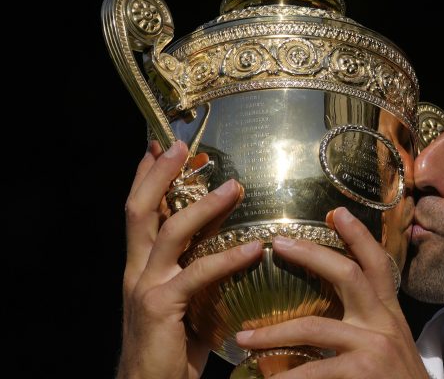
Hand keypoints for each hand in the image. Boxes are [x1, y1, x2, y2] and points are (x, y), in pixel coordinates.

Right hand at [117, 140, 262, 378]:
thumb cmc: (172, 348)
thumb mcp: (183, 302)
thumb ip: (197, 273)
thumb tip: (235, 247)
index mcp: (140, 266)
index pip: (140, 212)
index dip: (146, 177)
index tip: (159, 146)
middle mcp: (137, 270)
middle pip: (141, 210)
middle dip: (159, 175)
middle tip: (179, 146)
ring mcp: (146, 287)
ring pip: (171, 233)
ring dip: (204, 206)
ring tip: (235, 186)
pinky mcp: (162, 307)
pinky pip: (199, 274)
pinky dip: (229, 258)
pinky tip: (257, 248)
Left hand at [235, 207, 428, 377]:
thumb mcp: (390, 343)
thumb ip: (366, 323)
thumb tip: (326, 313)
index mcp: (388, 312)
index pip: (377, 263)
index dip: (358, 235)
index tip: (336, 211)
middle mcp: (384, 322)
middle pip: (348, 274)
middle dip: (311, 255)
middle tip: (280, 243)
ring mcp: (374, 346)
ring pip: (314, 326)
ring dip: (272, 332)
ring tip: (243, 338)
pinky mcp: (364, 373)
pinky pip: (313, 372)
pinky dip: (285, 378)